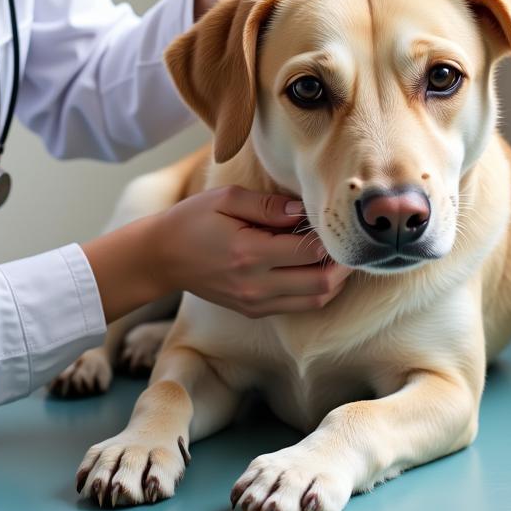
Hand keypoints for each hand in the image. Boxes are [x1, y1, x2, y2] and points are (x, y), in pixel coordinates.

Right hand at [154, 185, 352, 317]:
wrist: (161, 257)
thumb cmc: (192, 220)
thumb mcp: (226, 199)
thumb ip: (268, 205)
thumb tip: (303, 211)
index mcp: (249, 253)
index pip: (308, 250)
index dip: (329, 237)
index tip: (333, 220)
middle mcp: (255, 285)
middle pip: (321, 283)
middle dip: (343, 264)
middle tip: (350, 242)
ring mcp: (255, 303)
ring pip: (315, 300)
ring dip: (334, 280)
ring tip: (339, 257)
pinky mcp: (253, 311)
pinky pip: (298, 306)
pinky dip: (316, 290)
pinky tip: (316, 268)